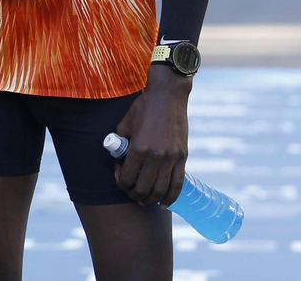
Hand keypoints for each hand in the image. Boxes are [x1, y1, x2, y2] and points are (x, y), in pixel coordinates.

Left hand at [113, 65, 190, 205]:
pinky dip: (171, 197)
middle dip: (134, 195)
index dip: (121, 184)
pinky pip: (177, 184)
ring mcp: (171, 158)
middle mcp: (155, 156)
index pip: (127, 177)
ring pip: (161, 190)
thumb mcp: (125, 124)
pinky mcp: (182, 157)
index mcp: (138, 148)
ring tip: (144, 201)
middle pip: (143, 188)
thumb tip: (118, 161)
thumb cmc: (143, 108)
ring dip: (151, 199)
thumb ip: (120, 144)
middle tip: (131, 194)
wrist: (167, 97)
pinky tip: (164, 203)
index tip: (120, 181)